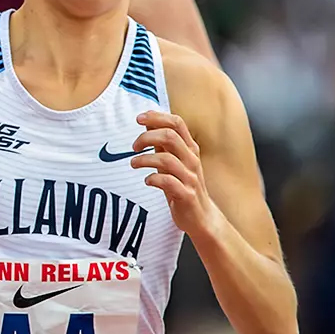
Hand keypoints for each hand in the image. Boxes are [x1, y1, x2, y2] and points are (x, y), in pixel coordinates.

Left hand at [131, 111, 219, 237]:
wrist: (201, 217)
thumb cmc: (183, 185)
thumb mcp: (173, 161)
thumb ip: (163, 144)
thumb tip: (148, 123)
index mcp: (189, 149)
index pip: (177, 123)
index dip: (157, 117)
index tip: (139, 118)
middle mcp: (192, 160)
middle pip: (170, 136)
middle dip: (147, 137)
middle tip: (134, 146)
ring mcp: (190, 177)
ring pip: (166, 159)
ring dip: (144, 159)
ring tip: (133, 164)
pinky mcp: (186, 195)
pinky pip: (167, 182)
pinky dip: (153, 179)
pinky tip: (147, 181)